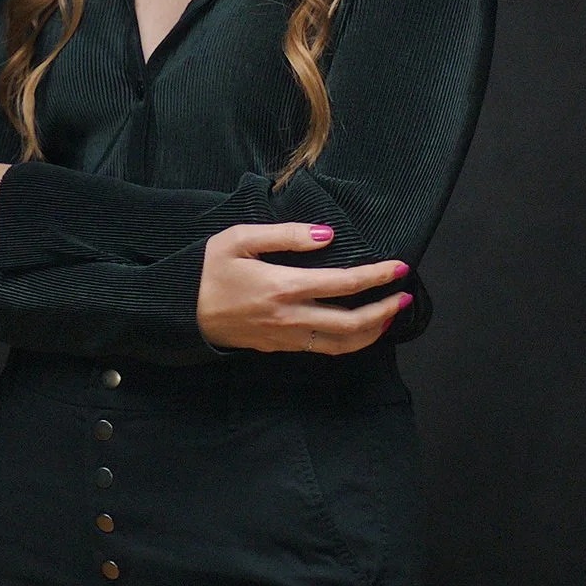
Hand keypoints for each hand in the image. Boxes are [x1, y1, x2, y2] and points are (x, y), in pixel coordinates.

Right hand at [196, 223, 410, 354]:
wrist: (180, 311)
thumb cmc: (207, 270)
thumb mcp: (240, 239)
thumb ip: (286, 235)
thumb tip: (327, 235)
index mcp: (283, 286)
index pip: (343, 284)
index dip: (377, 276)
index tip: (400, 267)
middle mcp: (290, 317)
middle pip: (350, 322)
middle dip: (384, 311)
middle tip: (405, 297)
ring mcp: (285, 337)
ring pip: (340, 344)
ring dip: (371, 332)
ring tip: (390, 316)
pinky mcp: (279, 347)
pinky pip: (322, 349)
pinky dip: (348, 342)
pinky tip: (358, 330)